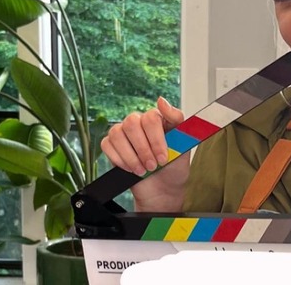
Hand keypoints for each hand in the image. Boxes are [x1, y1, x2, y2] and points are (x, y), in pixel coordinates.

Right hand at [101, 96, 189, 211]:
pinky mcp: (112, 145)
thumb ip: (176, 119)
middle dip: (144, 149)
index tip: (164, 156)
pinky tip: (131, 168)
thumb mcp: (183, 145)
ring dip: (132, 156)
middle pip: (133, 123)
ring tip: (143, 170)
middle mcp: (139, 122)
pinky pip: (107, 144)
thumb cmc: (173, 168)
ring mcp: (124, 132)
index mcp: (158, 118)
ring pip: (118, 133)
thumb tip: (160, 100)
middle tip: (154, 165)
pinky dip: (120, 159)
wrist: (162, 191)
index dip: (157, 139)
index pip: (152, 117)